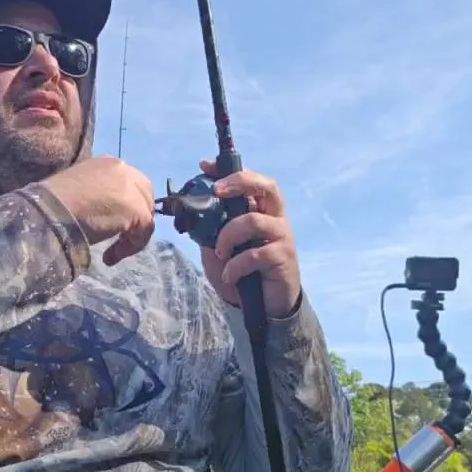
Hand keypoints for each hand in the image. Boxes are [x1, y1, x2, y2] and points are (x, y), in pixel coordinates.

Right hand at [40, 155, 155, 266]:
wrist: (49, 211)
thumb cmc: (53, 203)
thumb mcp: (79, 189)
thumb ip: (98, 193)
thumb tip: (105, 210)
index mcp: (108, 162)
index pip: (130, 182)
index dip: (127, 203)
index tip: (114, 224)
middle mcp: (123, 169)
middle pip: (145, 194)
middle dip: (138, 216)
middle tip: (122, 237)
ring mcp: (131, 188)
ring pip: (146, 214)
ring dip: (133, 235)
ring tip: (113, 252)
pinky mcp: (136, 209)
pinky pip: (144, 232)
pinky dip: (131, 247)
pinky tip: (111, 256)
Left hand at [197, 160, 301, 317]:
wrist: (262, 306)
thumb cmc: (240, 271)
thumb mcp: (217, 247)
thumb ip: (209, 228)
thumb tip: (188, 211)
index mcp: (260, 209)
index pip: (250, 180)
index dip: (229, 170)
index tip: (204, 166)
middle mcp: (274, 217)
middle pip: (266, 186)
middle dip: (239, 182)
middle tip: (217, 191)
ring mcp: (281, 235)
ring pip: (253, 221)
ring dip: (228, 236)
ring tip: (220, 254)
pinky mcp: (283, 257)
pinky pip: (255, 254)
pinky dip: (236, 265)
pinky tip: (230, 276)